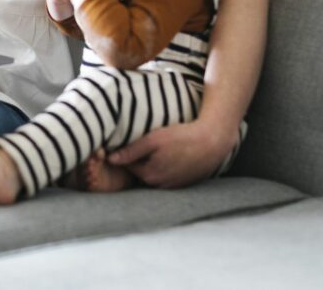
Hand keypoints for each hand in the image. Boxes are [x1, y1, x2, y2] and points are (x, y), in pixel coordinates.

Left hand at [106, 120, 235, 188]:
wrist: (213, 142)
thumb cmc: (182, 138)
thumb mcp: (153, 140)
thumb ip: (131, 151)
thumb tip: (109, 159)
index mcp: (148, 175)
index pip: (127, 166)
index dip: (125, 152)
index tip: (125, 140)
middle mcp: (159, 185)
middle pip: (141, 171)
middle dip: (138, 160)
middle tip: (145, 143)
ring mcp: (173, 185)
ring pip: (155, 174)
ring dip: (153, 164)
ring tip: (160, 149)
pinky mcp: (184, 182)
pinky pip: (168, 176)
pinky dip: (166, 167)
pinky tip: (172, 155)